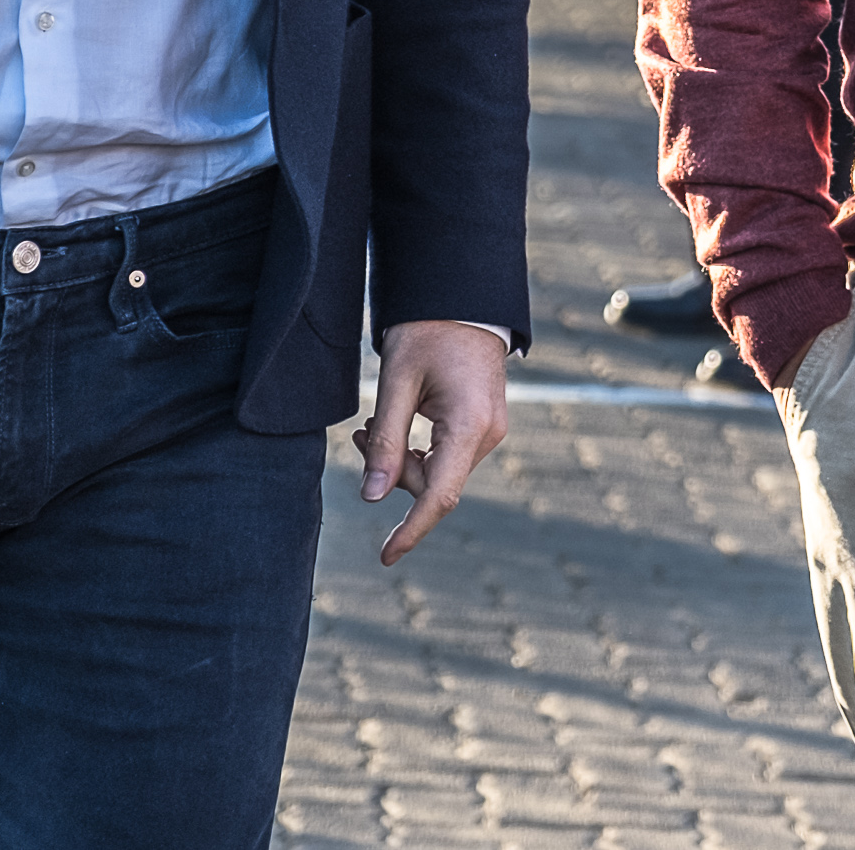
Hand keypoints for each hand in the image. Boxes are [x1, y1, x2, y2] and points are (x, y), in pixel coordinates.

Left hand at [354, 320, 510, 566]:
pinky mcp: (485, 424)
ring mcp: (491, 429)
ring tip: (376, 425)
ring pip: (440, 471)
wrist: (463, 298)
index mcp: (469, 424)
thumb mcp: (398, 382)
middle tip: (362, 435)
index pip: (440, 495)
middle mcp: (489, 433)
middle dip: (394, 474)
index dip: (412, 530)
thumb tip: (373, 497)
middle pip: (435, 483)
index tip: (386, 557)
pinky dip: (420, 451)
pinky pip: (449, 456)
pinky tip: (399, 426)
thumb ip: (387, 441)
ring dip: (404, 461)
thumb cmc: (428, 332)